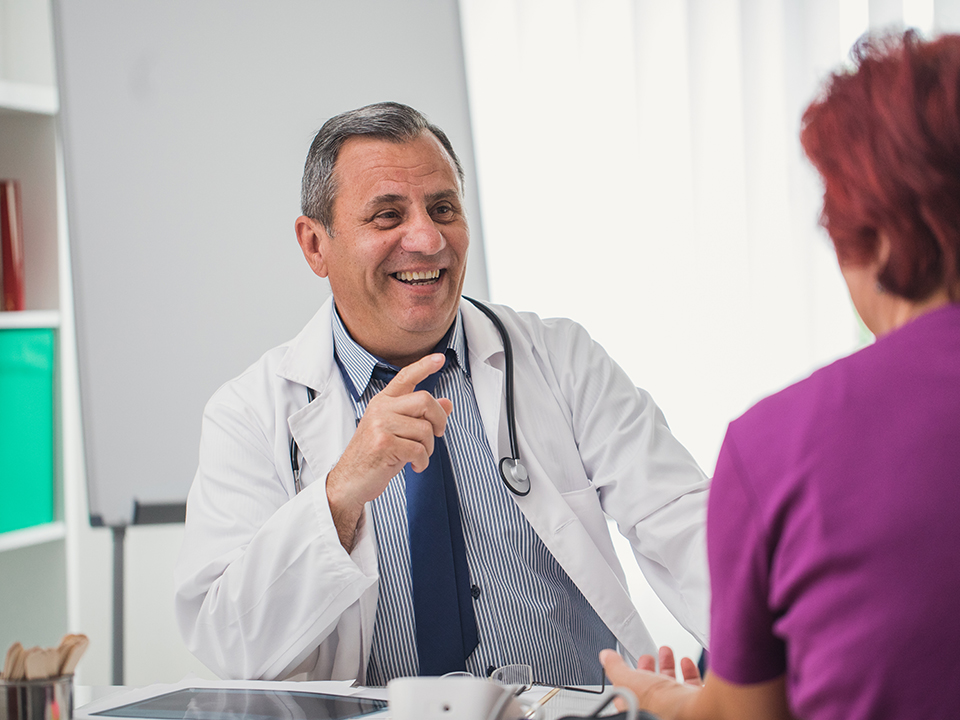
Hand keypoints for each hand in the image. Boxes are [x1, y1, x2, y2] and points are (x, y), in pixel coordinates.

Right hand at [326, 353, 452, 548]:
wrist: (350, 480)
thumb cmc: (376, 455)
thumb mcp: (399, 431)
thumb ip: (420, 416)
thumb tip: (448, 403)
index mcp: (383, 402)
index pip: (405, 377)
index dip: (424, 366)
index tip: (440, 358)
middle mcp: (381, 408)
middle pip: (425, 400)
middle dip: (439, 420)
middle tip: (438, 434)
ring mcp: (380, 425)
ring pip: (425, 429)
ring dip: (429, 448)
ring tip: (417, 456)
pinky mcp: (383, 443)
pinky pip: (419, 449)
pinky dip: (422, 461)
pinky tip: (414, 466)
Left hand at [600, 648, 700, 718]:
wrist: (698, 712)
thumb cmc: (663, 706)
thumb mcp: (629, 681)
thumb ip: (616, 668)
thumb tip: (605, 657)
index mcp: (640, 711)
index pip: (630, 696)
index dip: (628, 678)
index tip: (629, 663)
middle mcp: (660, 712)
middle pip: (652, 690)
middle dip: (649, 669)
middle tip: (647, 657)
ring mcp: (679, 709)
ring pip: (671, 686)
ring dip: (668, 666)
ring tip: (666, 652)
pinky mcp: (696, 704)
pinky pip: (692, 687)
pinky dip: (689, 671)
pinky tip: (686, 662)